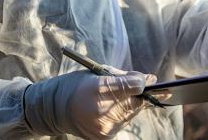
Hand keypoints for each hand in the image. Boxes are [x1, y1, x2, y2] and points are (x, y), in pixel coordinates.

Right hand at [24, 69, 156, 139]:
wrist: (52, 110)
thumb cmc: (75, 87)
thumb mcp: (96, 74)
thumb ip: (121, 77)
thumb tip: (145, 79)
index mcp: (97, 90)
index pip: (130, 87)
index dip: (142, 83)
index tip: (152, 79)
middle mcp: (101, 112)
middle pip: (134, 102)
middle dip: (144, 93)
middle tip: (155, 85)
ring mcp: (103, 127)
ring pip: (131, 113)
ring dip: (136, 103)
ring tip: (138, 93)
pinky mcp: (104, 137)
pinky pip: (123, 122)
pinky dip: (126, 113)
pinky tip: (126, 105)